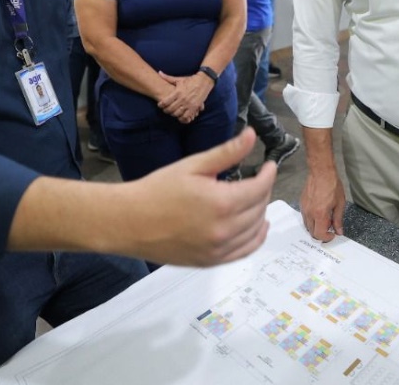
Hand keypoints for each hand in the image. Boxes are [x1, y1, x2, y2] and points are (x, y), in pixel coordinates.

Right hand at [127, 129, 277, 265]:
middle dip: (263, 191)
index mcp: (222, 203)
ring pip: (256, 230)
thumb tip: (251, 135)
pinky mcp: (211, 262)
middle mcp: (224, 230)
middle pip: (260, 208)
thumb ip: (227, 153)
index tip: (270, 166)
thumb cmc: (158, 190)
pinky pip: (244, 251)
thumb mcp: (193, 165)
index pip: (260, 188)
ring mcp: (218, 249)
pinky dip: (255, 238)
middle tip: (259, 179)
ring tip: (257, 199)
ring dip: (261, 213)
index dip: (269, 175)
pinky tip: (256, 226)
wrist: (129, 222)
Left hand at [157, 72, 211, 122]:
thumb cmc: (190, 80)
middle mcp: (182, 99)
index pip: (165, 102)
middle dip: (166, 110)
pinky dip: (182, 118)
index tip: (160, 105)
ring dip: (174, 114)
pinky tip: (180, 116)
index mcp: (177, 92)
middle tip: (165, 110)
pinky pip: (186, 116)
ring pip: (177, 114)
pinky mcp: (195, 107)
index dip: (161, 105)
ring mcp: (189, 104)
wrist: (204, 81)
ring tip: (173, 113)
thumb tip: (159, 73)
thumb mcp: (179, 79)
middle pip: (170, 109)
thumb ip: (168, 78)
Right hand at [300, 167, 345, 241]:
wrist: (321, 172)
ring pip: (307, 226)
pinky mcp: (302, 204)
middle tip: (330, 229)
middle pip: (312, 232)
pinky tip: (319, 213)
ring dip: (316, 227)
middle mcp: (309, 213)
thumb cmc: (332, 185)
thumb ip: (338, 219)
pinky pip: (305, 217)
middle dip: (321, 234)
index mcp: (320, 214)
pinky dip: (311, 219)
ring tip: (325, 220)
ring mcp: (304, 208)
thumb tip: (339, 231)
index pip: (319, 234)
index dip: (327, 238)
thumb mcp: (340, 204)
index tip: (332, 234)